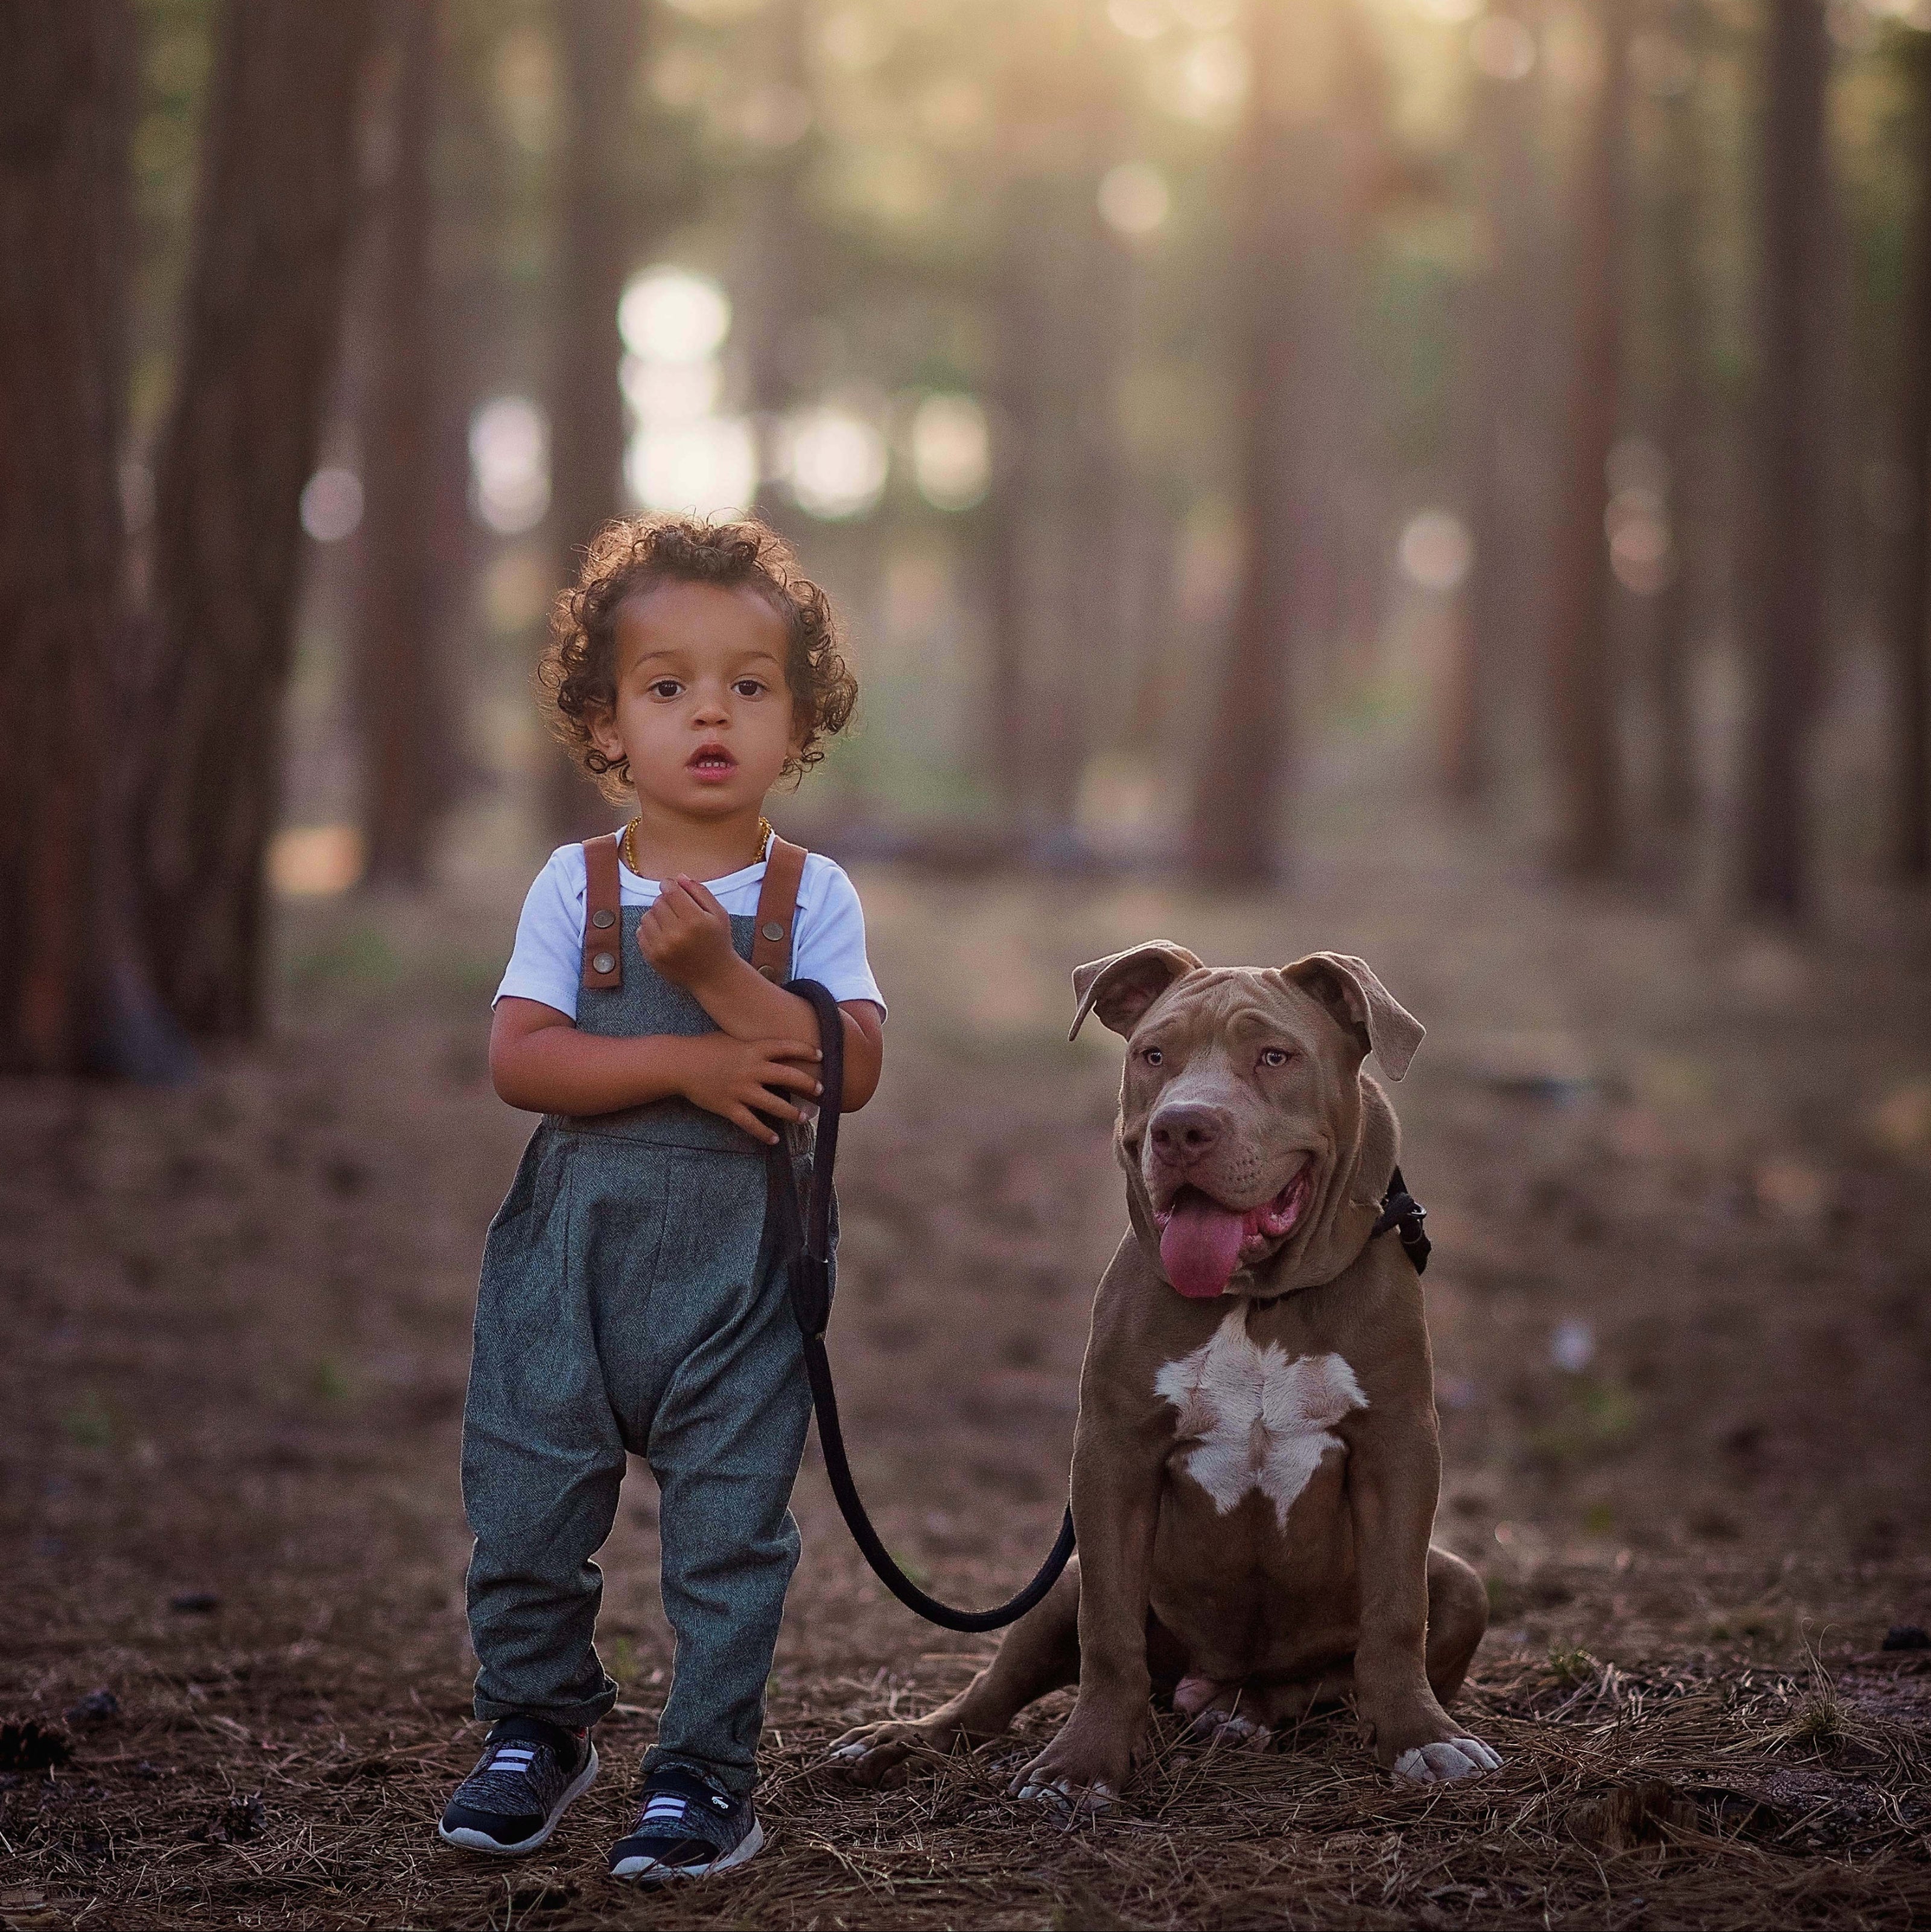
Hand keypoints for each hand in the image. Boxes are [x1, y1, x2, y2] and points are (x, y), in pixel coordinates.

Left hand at [637, 875, 737, 991]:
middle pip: (658, 902)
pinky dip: (650, 930)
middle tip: (677, 909)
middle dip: (666, 901)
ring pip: (646, 916)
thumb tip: (678, 877)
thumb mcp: (718, 913)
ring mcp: (661, 947)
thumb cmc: (718, 941)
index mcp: (694, 920)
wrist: (714, 976)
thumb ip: (700, 892)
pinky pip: (640, 933)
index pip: (670, 891)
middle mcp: (676, 934)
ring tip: (670, 922)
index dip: (669, 885)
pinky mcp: (652, 957)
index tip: (672, 887)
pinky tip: (664, 934)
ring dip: (656, 915)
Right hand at [679, 1034, 821, 1143]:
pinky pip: (751, 1123)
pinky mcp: (729, 1107)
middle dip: (808, 1084)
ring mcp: (741, 1090)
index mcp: (753, 1049)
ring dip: (792, 1113)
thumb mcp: (731, 1038)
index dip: (806, 1051)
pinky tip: (774, 1139)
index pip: (786, 1048)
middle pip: (788, 1076)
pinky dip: (763, 1133)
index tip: (822, 1056)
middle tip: (822, 1090)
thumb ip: (752, 1043)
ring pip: (774, 1105)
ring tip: (804, 1118)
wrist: (679, 1064)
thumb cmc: (704, 1047)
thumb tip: (771, 1044)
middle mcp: (751, 1069)